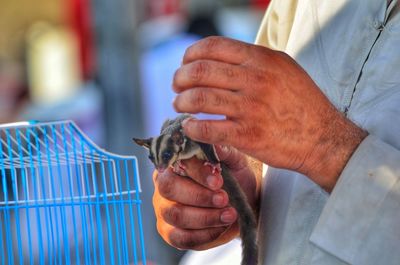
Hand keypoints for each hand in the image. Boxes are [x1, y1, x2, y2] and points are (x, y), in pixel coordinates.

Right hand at [152, 145, 260, 249]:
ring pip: (175, 214)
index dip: (198, 172)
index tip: (219, 180)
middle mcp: (164, 183)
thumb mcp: (234, 160)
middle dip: (199, 196)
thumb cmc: (233, 177)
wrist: (242, 202)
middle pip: (168, 188)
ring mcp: (164, 208)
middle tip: (224, 199)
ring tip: (229, 214)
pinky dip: (204, 234)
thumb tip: (214, 143)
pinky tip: (220, 227)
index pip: (177, 162)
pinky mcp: (170, 232)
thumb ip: (224, 151)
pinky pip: (180, 237)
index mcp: (176, 161)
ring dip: (205, 217)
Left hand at [173, 36, 366, 191]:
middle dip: (180, 78)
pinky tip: (189, 127)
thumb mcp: (283, 68)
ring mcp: (251, 108)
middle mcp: (255, 80)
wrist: (322, 137)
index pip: (213, 46)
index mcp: (262, 59)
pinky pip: (208, 129)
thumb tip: (218, 57)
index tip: (185, 64)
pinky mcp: (248, 135)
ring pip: (200, 99)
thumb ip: (252, 60)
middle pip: (200, 71)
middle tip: (176, 86)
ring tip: (179, 105)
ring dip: (181, 102)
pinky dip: (191, 127)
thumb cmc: (301, 103)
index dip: (190, 55)